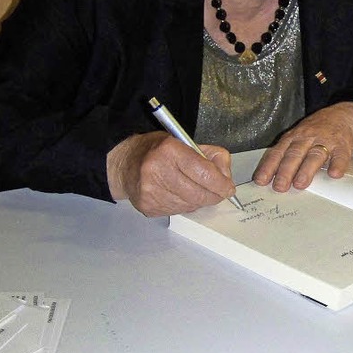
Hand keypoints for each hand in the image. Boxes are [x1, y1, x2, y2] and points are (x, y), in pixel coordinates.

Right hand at [107, 131, 236, 215]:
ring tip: (193, 188)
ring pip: (191, 205)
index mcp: (169, 150)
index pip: (204, 173)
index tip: (228, 188)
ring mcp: (151, 192)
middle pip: (199, 193)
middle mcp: (157, 171)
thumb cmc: (157, 150)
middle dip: (214, 195)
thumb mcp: (184, 141)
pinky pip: (179, 211)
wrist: (124, 165)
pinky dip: (185, 204)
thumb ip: (210, 156)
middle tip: (218, 192)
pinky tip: (178, 194)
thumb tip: (226, 178)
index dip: (221, 183)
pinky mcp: (148, 207)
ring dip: (199, 200)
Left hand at [253, 102, 352, 191]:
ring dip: (306, 170)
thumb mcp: (297, 138)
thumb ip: (285, 154)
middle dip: (285, 171)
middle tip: (280, 186)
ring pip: (314, 155)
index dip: (268, 166)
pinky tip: (334, 174)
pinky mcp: (342, 145)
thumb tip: (268, 177)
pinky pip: (340, 155)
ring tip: (300, 184)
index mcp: (293, 138)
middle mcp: (307, 138)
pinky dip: (337, 164)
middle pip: (294, 154)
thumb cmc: (316, 131)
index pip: (278, 152)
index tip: (261, 181)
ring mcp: (325, 141)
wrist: (344, 116)